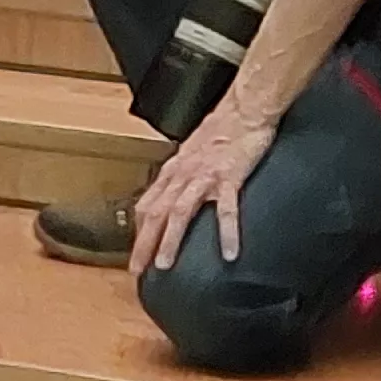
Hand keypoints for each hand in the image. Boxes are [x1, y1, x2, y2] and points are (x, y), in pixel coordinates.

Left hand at [128, 100, 277, 273]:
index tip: (136, 256)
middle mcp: (183, 174)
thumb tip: (173, 198)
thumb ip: (182, 176)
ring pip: (180, 211)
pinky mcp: (229, 176)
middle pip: (156, 212)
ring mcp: (204, 175)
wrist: (244, 109)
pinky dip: (227, 232)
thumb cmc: (221, 131)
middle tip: (137, 270)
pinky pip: (227, 208)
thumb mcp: (192, 154)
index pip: (147, 205)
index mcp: (174, 171)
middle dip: (144, 243)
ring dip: (170, 239)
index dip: (138, 232)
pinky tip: (229, 253)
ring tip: (165, 264)